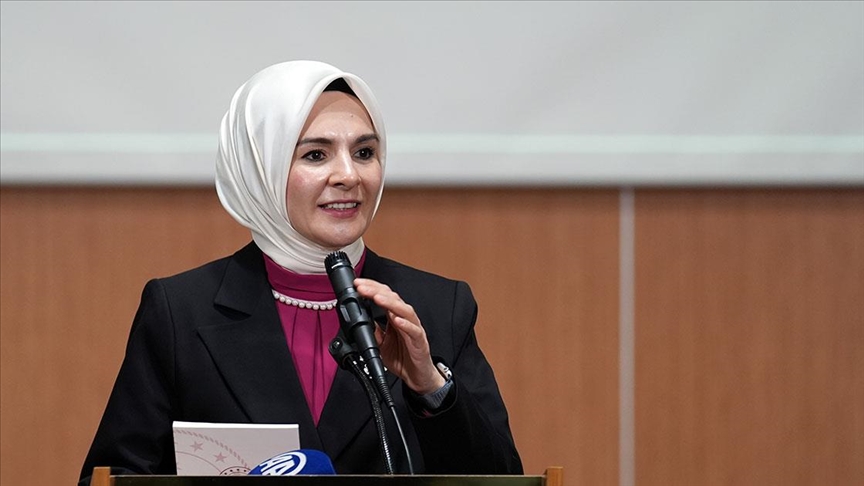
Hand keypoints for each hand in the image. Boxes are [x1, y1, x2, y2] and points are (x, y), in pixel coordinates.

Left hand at [353, 278, 445, 394]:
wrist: (417, 375)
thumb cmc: (403, 357)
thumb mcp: (381, 343)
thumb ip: (373, 331)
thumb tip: (360, 321)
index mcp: (395, 317)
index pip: (384, 296)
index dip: (371, 288)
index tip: (357, 285)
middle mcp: (405, 319)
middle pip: (392, 299)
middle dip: (376, 291)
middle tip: (361, 287)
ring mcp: (413, 328)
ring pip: (404, 310)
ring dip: (390, 303)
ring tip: (377, 297)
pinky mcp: (420, 340)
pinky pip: (413, 330)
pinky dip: (405, 324)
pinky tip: (396, 319)